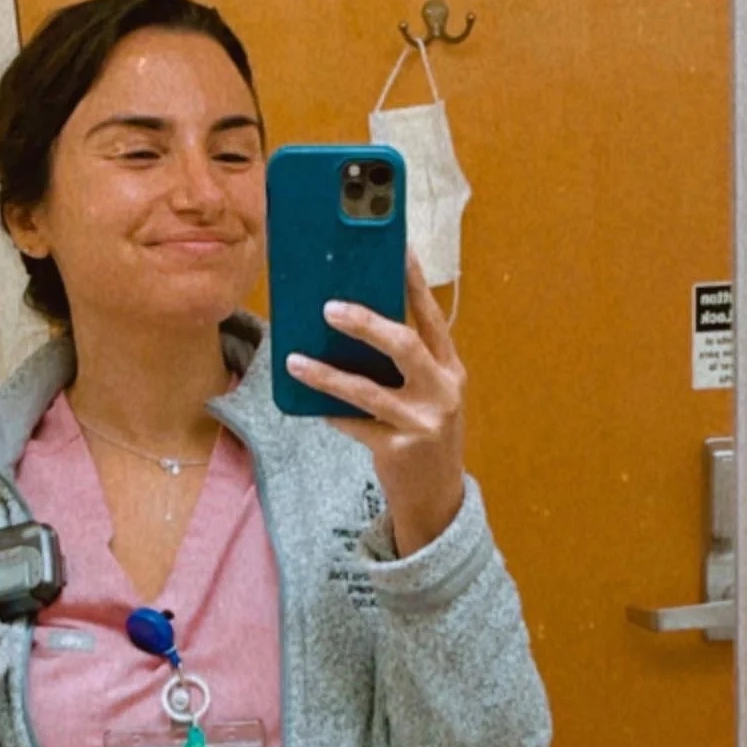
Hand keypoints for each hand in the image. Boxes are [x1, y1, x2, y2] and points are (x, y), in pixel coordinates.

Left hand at [285, 252, 466, 555]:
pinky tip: (311, 405)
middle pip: (404, 345)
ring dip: (327, 374)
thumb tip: (351, 325)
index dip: (414, 281)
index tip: (395, 248)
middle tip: (328, 308)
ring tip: (295, 360)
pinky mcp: (399, 450)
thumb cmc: (424, 435)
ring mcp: (423, 423)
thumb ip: (405, 365)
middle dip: (365, 323)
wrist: (438, 499)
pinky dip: (331, 412)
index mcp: (452, 369)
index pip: (431, 316)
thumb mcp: (428, 395)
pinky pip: (355, 425)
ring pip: (367, 391)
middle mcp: (443, 391)